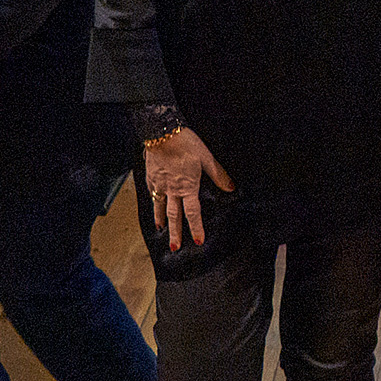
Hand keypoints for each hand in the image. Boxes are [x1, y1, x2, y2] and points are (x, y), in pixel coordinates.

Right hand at [145, 128, 234, 251]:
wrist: (161, 133)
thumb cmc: (186, 143)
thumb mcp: (206, 158)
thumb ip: (218, 174)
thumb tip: (230, 187)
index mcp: (187, 187)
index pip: (193, 213)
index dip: (196, 228)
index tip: (197, 241)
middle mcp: (172, 190)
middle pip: (174, 216)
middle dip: (175, 233)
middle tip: (175, 248)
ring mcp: (159, 184)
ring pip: (160, 207)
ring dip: (161, 220)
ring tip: (161, 230)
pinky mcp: (150, 177)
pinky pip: (152, 194)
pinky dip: (153, 202)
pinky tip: (154, 203)